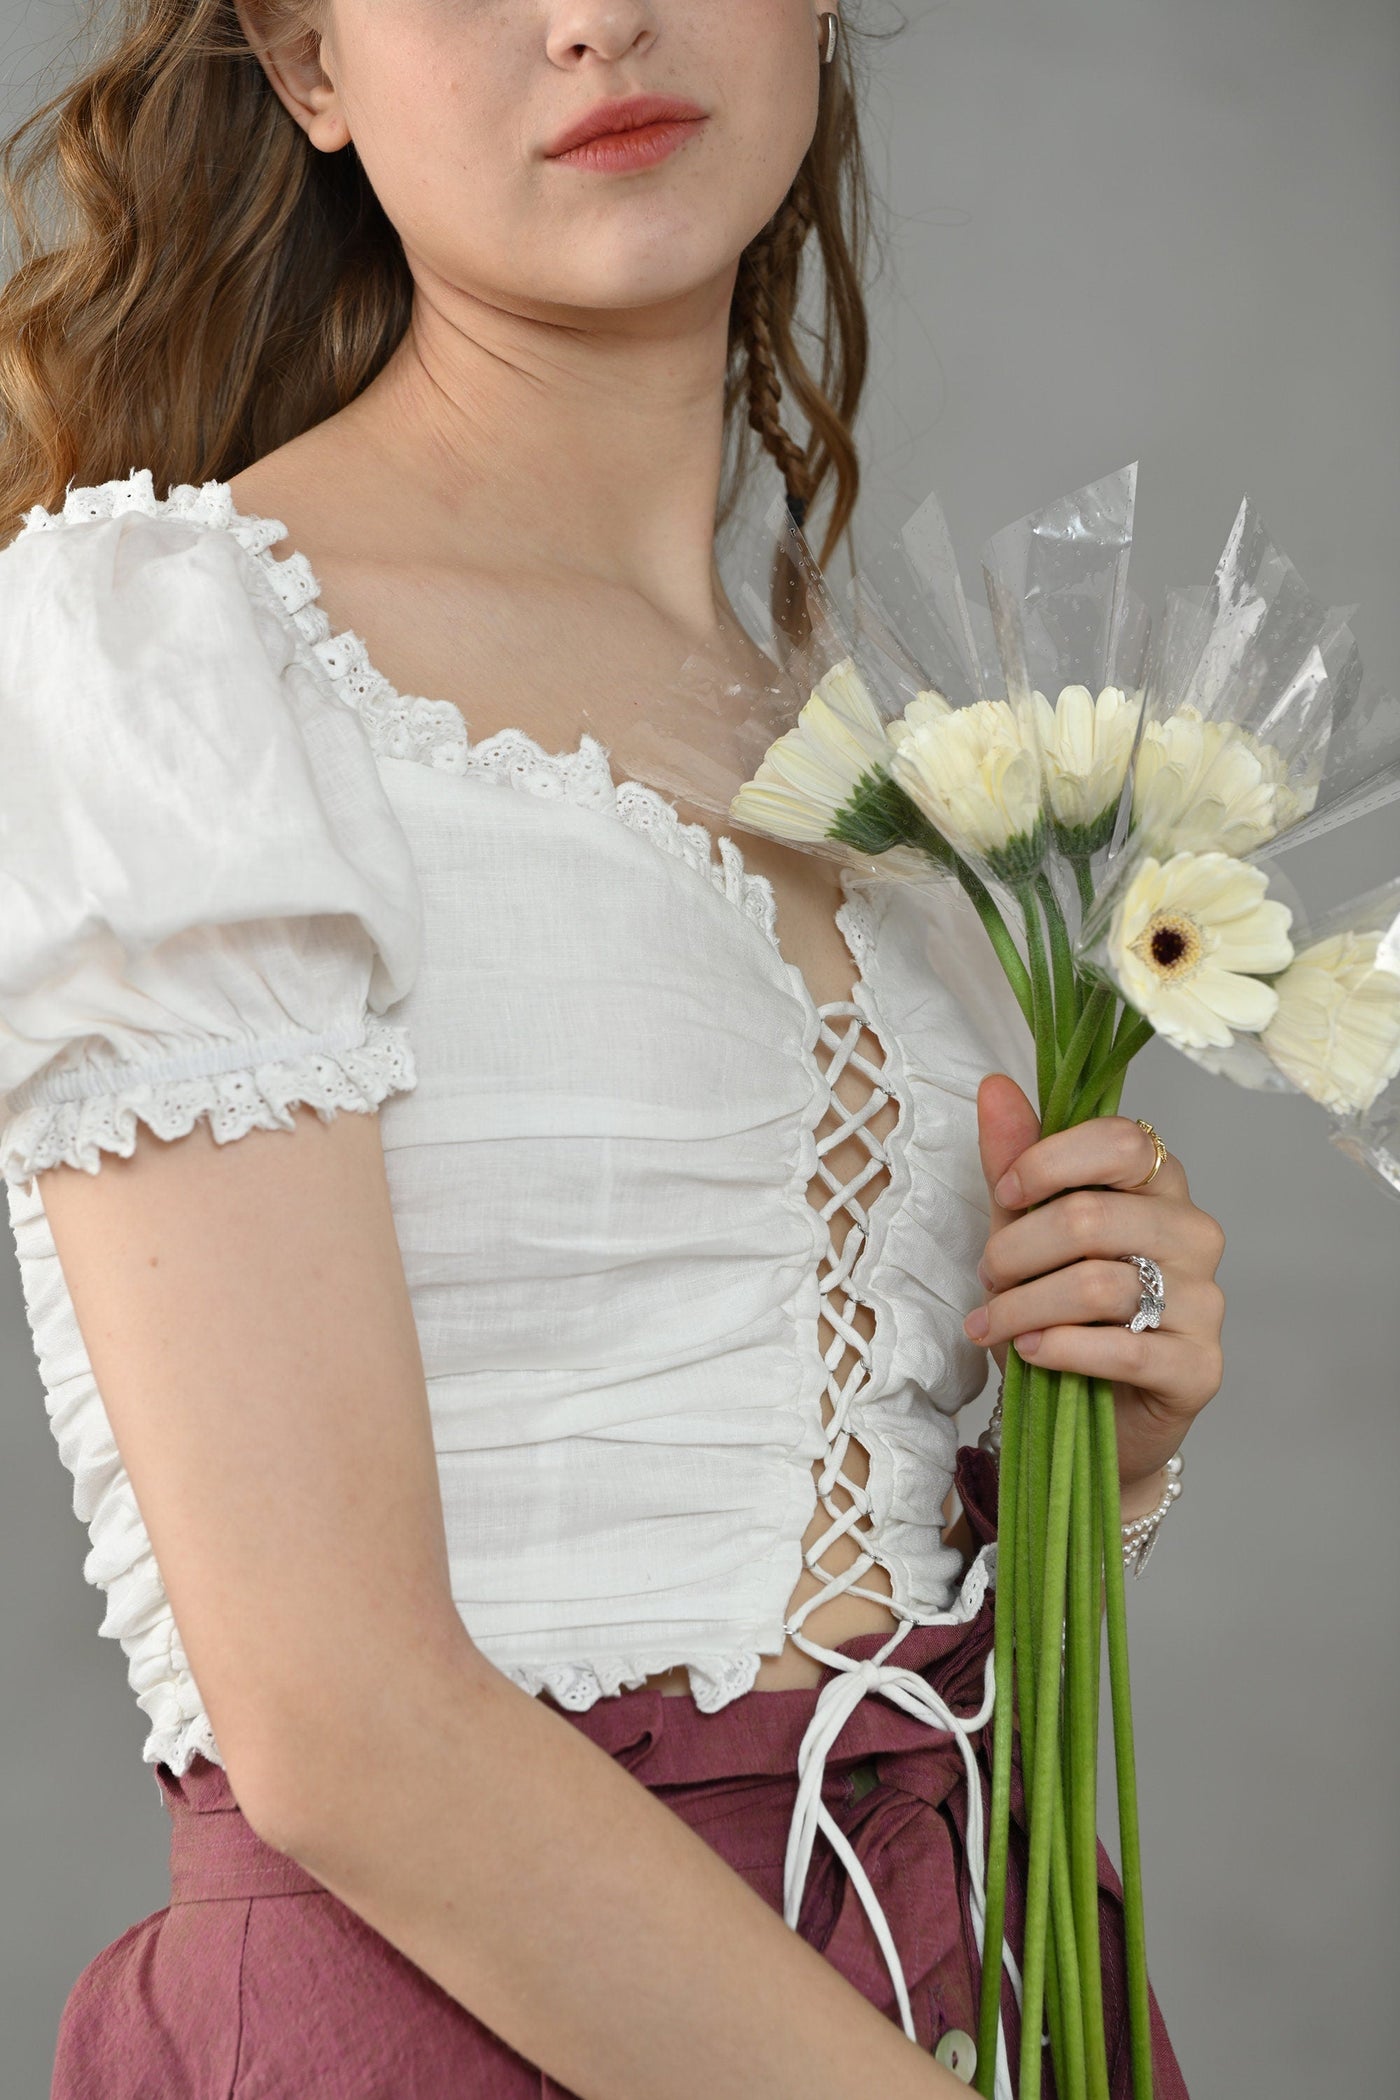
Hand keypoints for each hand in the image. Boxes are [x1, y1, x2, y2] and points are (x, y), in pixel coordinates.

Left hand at [964, 1072, 1225, 1504]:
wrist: (1092, 1420)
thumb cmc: (1061, 1315)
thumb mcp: (1022, 1233)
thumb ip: (1014, 1162)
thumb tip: (995, 1086)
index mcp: (1159, 1185)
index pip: (1121, 1140)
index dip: (1049, 1162)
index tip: (1004, 1193)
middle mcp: (1193, 1234)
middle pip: (1094, 1216)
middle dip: (1017, 1248)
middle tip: (987, 1276)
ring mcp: (1204, 1301)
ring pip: (1100, 1283)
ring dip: (1024, 1306)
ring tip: (993, 1325)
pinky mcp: (1200, 1366)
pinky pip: (1124, 1347)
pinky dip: (1061, 1349)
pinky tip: (1030, 1353)